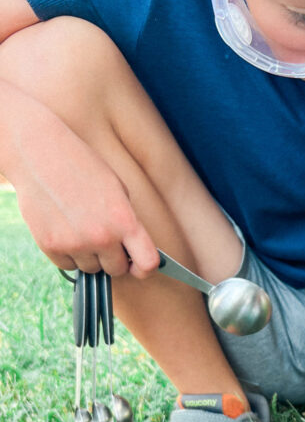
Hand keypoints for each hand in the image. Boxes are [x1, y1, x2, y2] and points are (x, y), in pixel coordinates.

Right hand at [2, 80, 157, 276]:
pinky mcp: (51, 246)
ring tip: (79, 226)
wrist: (39, 152)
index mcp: (125, 220)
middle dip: (113, 258)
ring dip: (89, 255)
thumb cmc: (82, 167)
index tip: (138, 264)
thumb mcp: (118, 190)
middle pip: (117, 270)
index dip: (145, 268)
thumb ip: (128, 223)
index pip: (148, 263)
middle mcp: (102, 236)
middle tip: (102, 238)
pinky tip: (64, 229)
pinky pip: (68, 266)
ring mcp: (75, 243)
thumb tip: (133, 253)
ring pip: (91, 269)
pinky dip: (68, 254)